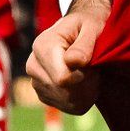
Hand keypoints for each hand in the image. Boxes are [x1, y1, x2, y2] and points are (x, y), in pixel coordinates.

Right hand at [26, 0, 112, 114]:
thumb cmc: (89, 23)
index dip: (85, 75)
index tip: (94, 61)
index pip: (63, 78)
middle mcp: (33, 66)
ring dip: (86, 91)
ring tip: (91, 71)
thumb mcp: (92, 26)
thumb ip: (84, 44)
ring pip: (67, 101)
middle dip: (87, 83)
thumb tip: (74, 61)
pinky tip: (85, 80)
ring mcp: (36, 82)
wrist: (82, 27)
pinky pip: (68, 106)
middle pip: (65, 92)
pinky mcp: (44, 94)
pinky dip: (82, 97)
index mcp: (42, 46)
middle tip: (96, 66)